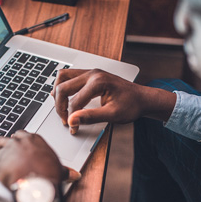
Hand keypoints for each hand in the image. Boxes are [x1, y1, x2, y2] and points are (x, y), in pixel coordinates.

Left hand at [0, 131, 66, 201]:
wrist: (38, 182)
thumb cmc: (50, 173)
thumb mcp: (59, 170)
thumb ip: (64, 171)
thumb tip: (74, 174)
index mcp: (32, 140)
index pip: (21, 135)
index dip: (16, 139)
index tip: (13, 139)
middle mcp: (17, 144)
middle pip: (2, 141)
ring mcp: (6, 155)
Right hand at [53, 69, 176, 133]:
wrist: (142, 98)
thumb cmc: (131, 105)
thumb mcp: (112, 115)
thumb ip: (91, 117)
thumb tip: (72, 121)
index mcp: (98, 82)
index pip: (74, 101)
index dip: (71, 118)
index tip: (73, 129)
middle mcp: (92, 74)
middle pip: (63, 87)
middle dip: (60, 106)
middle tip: (65, 120)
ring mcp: (90, 72)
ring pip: (63, 77)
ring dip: (58, 93)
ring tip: (62, 109)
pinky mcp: (90, 75)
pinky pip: (69, 76)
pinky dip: (63, 86)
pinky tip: (63, 98)